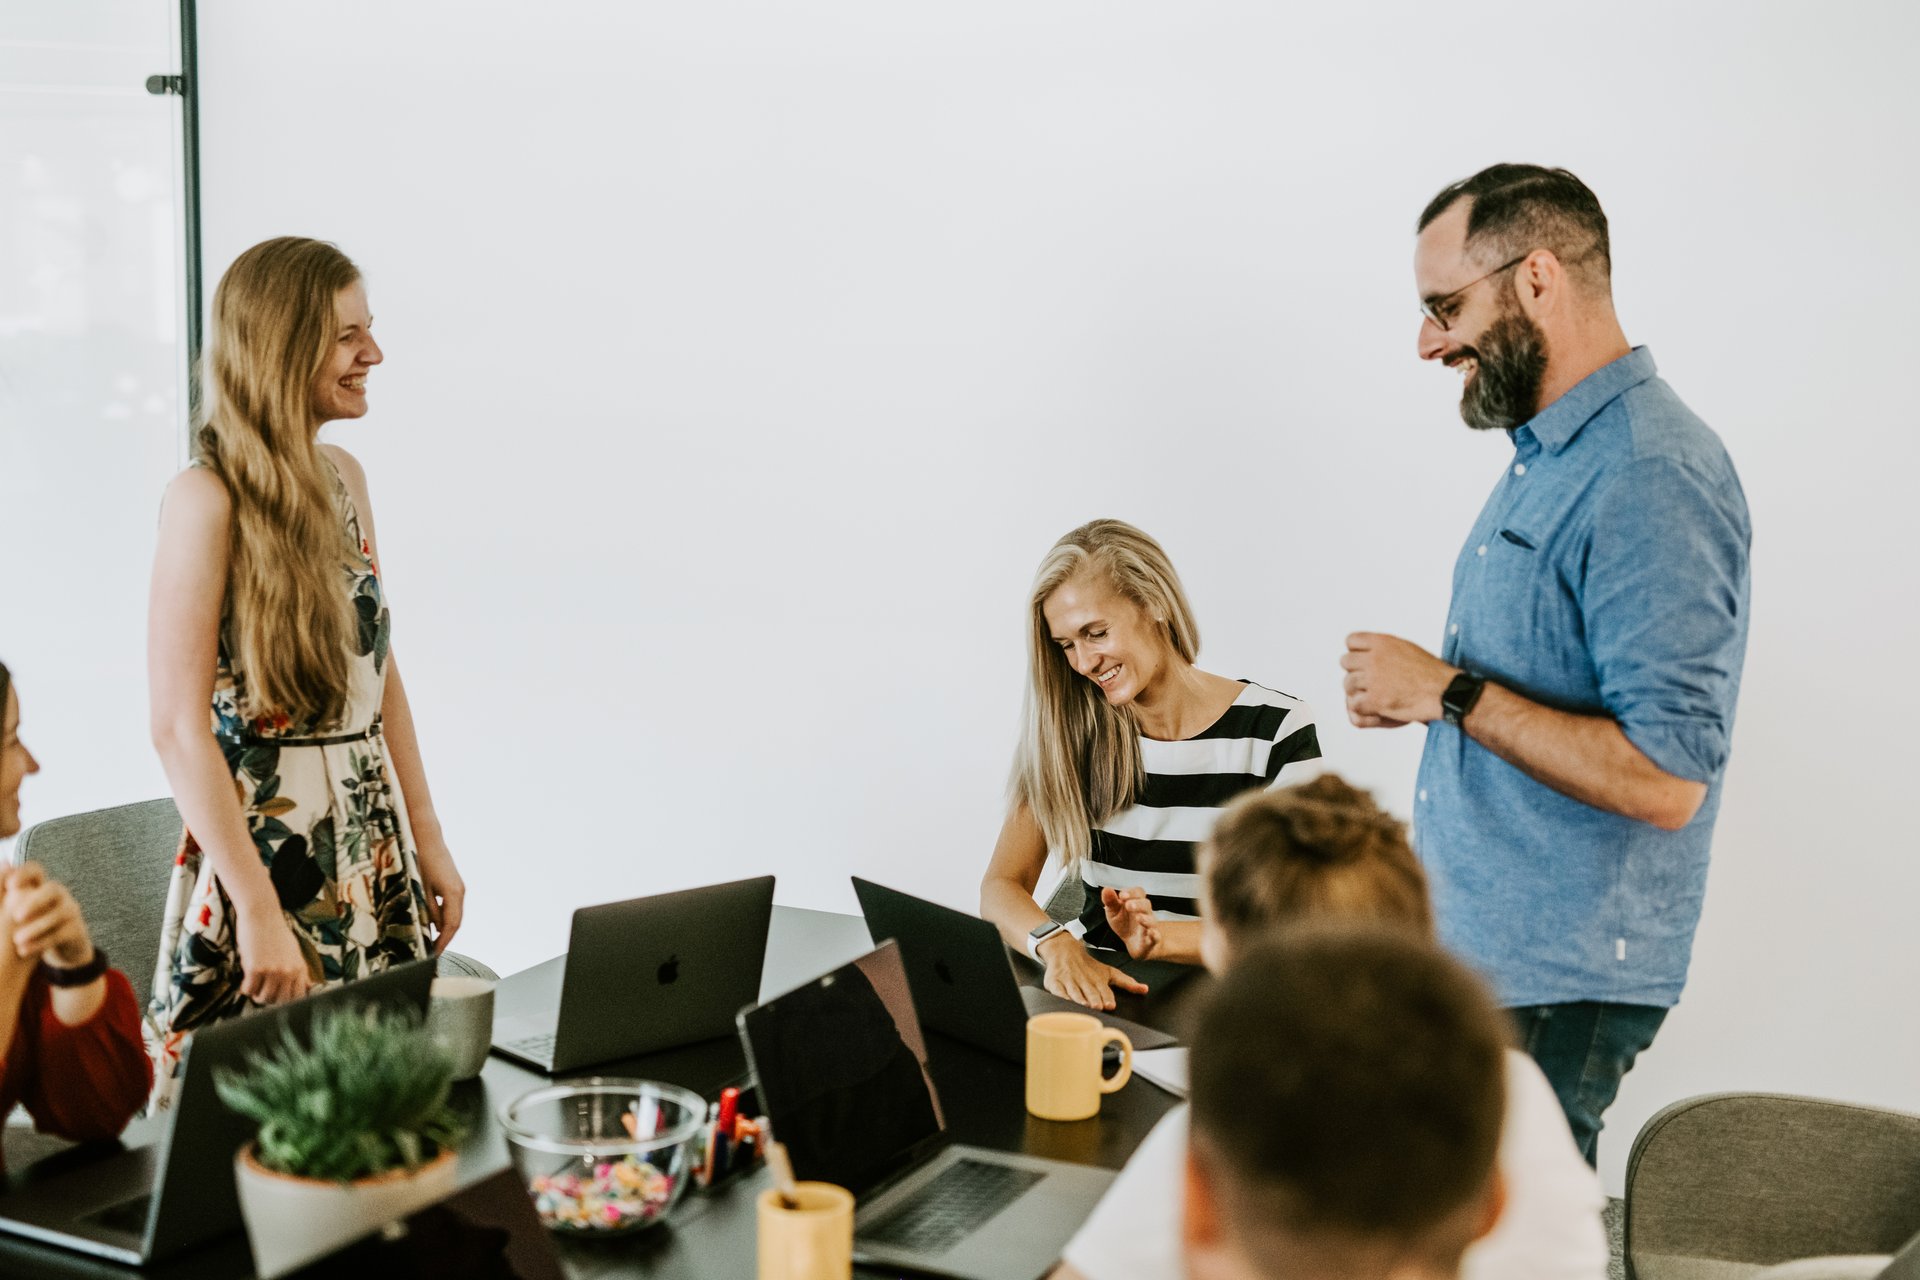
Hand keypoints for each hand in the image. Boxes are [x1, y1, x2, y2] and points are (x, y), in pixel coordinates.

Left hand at [1, 863, 94, 968]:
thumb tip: (4, 863)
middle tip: (16, 917)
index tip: (10, 885)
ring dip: (37, 927)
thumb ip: (5, 890)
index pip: (35, 870)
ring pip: (60, 913)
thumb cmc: (33, 923)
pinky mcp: (76, 930)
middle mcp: (58, 895)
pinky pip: (62, 933)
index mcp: (40, 886)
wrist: (62, 946)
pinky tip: (23, 950)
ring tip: (17, 940)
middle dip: (35, 901)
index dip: (24, 874)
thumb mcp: (17, 907)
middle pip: (53, 889)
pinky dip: (42, 942)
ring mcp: (70, 911)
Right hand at [234, 903, 311, 1004]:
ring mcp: (272, 971)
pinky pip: (249, 990)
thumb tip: (308, 987)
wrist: (262, 914)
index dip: (286, 1001)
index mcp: (300, 968)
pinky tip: (246, 979)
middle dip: (270, 999)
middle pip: (279, 1001)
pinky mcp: (255, 968)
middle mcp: (288, 971)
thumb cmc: (276, 932)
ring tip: (254, 984)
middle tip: (262, 991)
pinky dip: (245, 987)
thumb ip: (299, 971)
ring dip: (256, 994)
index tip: (277, 997)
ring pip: (263, 998)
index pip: (298, 997)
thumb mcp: (294, 951)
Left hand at [413, 830, 464, 955]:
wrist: (427, 837)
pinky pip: (452, 906)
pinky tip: (432, 924)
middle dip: (445, 938)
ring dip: (445, 929)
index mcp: (454, 893)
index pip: (451, 925)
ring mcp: (458, 887)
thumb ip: (428, 909)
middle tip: (433, 953)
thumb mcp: (420, 888)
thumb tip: (432, 928)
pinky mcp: (453, 883)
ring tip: (432, 942)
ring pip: (454, 914)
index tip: (434, 955)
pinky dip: (444, 918)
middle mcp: (460, 891)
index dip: (443, 942)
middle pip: (456, 922)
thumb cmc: (420, 860)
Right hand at [1039, 933, 1147, 1011]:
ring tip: (1084, 1005)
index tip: (1109, 1004)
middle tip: (1097, 1006)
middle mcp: (1084, 980)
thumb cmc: (1088, 965)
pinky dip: (1061, 996)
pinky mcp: (1055, 983)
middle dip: (1094, 999)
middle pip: (1089, 992)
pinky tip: (1065, 1002)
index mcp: (1098, 979)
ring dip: (1079, 999)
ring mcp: (1069, 981)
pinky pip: (1058, 991)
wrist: (1064, 950)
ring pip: (1074, 992)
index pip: (1103, 990)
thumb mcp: (1109, 972)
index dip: (1107, 997)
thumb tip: (1145, 989)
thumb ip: (1127, 982)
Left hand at [1101, 886, 1163, 959]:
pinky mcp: (1150, 940)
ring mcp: (1149, 926)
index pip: (1138, 892)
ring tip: (1138, 918)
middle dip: (1138, 904)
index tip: (1122, 895)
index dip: (1131, 892)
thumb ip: (1110, 901)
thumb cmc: (1124, 924)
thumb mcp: (1114, 912)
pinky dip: (1155, 935)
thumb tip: (1106, 889)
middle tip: (1128, 905)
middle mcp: (1145, 913)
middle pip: (1146, 904)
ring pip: (1151, 921)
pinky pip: (1156, 937)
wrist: (1132, 943)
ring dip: (1145, 919)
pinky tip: (1151, 933)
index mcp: (1136, 903)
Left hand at [1341, 632, 1457, 727]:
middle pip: (1345, 662)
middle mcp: (1375, 658)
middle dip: (1354, 671)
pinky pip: (1355, 704)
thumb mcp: (1407, 648)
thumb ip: (1385, 649)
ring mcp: (1373, 679)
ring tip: (1371, 694)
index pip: (1351, 641)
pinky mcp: (1375, 700)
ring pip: (1348, 684)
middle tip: (1366, 680)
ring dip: (1357, 691)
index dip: (1355, 651)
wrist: (1444, 692)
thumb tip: (1370, 650)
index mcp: (1383, 642)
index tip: (1362, 660)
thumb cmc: (1431, 672)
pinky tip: (1375, 707)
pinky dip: (1363, 708)